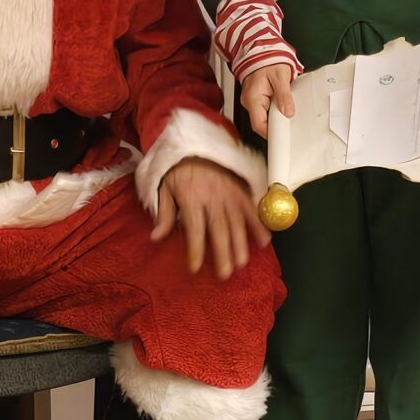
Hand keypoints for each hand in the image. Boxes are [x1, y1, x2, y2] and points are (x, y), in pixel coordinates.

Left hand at [151, 159, 266, 278]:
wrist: (196, 146)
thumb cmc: (178, 172)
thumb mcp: (165, 189)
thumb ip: (165, 214)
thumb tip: (156, 237)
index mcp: (191, 198)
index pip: (194, 229)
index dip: (195, 249)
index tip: (194, 268)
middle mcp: (212, 197)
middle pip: (219, 229)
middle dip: (222, 253)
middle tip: (225, 274)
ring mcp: (229, 194)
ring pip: (237, 222)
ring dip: (241, 243)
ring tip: (241, 263)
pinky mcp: (241, 191)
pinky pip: (252, 209)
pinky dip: (259, 225)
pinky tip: (263, 241)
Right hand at [239, 63, 297, 139]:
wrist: (259, 50)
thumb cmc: (268, 60)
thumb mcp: (280, 76)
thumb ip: (284, 95)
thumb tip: (288, 112)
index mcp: (252, 98)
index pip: (258, 125)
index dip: (270, 133)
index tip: (283, 137)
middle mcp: (249, 102)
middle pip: (262, 123)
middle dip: (276, 125)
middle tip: (290, 125)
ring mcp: (252, 101)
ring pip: (264, 117)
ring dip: (276, 117)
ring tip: (288, 112)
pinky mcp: (257, 99)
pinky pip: (265, 110)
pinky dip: (274, 111)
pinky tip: (282, 106)